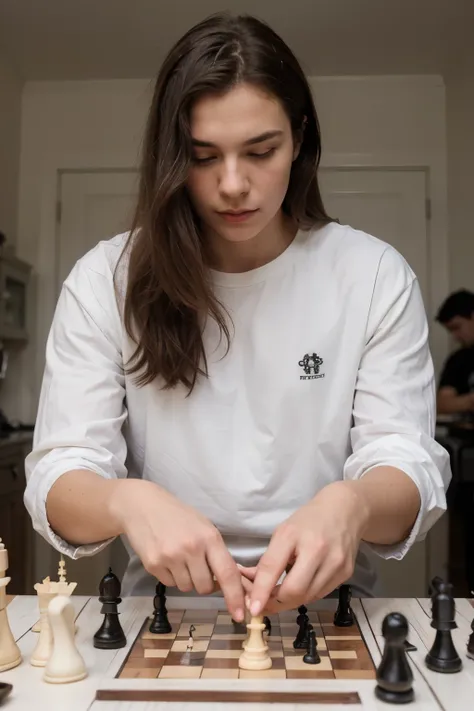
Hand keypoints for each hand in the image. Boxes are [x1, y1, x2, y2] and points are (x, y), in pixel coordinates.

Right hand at [109, 479, 245, 620]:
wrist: (142, 506)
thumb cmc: (178, 516)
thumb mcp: (203, 526)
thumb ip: (215, 552)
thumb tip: (227, 582)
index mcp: (209, 537)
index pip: (227, 573)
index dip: (235, 596)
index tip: (241, 614)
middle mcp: (191, 548)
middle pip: (205, 587)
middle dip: (204, 583)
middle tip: (196, 565)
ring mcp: (171, 557)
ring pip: (187, 588)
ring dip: (186, 579)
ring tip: (178, 557)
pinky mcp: (153, 564)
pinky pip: (169, 583)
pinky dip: (170, 575)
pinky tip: (166, 557)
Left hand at [247, 481, 367, 615]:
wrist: (345, 510)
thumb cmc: (309, 519)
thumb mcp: (283, 532)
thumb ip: (267, 560)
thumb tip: (250, 583)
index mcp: (294, 534)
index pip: (273, 568)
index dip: (261, 591)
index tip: (252, 609)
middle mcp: (317, 550)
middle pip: (294, 590)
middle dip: (276, 602)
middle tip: (265, 604)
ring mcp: (335, 563)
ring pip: (308, 597)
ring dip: (291, 601)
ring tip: (280, 595)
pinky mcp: (346, 573)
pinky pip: (320, 594)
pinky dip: (307, 595)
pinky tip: (301, 586)